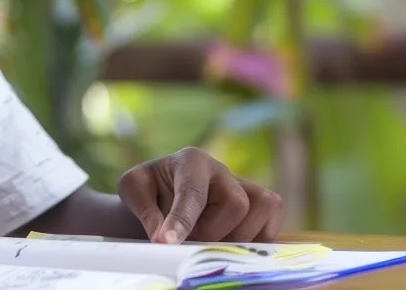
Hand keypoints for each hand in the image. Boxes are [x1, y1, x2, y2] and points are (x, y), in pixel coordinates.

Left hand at [117, 147, 283, 243]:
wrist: (162, 196)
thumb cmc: (149, 190)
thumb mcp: (133, 190)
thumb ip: (145, 210)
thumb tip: (162, 237)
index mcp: (191, 160)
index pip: (193, 193)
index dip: (181, 221)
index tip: (165, 242)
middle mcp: (222, 170)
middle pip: (236, 204)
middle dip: (211, 232)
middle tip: (187, 240)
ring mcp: (244, 187)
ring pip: (261, 210)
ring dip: (234, 237)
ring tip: (207, 241)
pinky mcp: (260, 207)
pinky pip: (272, 224)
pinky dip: (256, 241)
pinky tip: (229, 244)